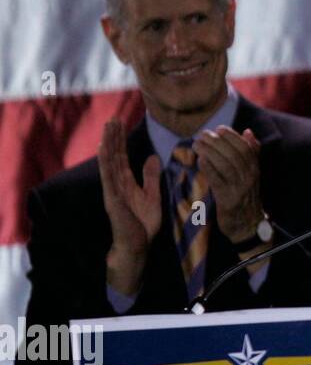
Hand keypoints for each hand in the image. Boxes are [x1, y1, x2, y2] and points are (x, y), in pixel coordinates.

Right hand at [99, 118, 161, 295]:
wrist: (137, 245)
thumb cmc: (143, 224)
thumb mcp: (153, 196)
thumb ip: (151, 177)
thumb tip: (152, 156)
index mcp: (126, 183)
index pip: (122, 157)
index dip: (121, 141)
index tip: (120, 124)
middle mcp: (117, 184)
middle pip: (114, 156)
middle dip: (113, 137)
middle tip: (113, 118)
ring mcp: (113, 190)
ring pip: (109, 162)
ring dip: (108, 144)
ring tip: (108, 126)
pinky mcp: (112, 199)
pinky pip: (108, 177)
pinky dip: (105, 162)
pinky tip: (103, 148)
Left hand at [192, 126, 264, 242]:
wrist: (246, 223)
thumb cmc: (245, 194)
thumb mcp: (251, 172)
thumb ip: (251, 152)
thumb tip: (248, 132)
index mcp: (255, 168)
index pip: (245, 147)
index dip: (232, 136)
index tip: (219, 129)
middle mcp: (250, 177)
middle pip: (234, 154)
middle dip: (217, 142)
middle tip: (202, 134)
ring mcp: (240, 189)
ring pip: (225, 165)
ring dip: (210, 152)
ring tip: (197, 144)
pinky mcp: (228, 200)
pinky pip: (218, 181)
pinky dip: (209, 169)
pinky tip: (200, 160)